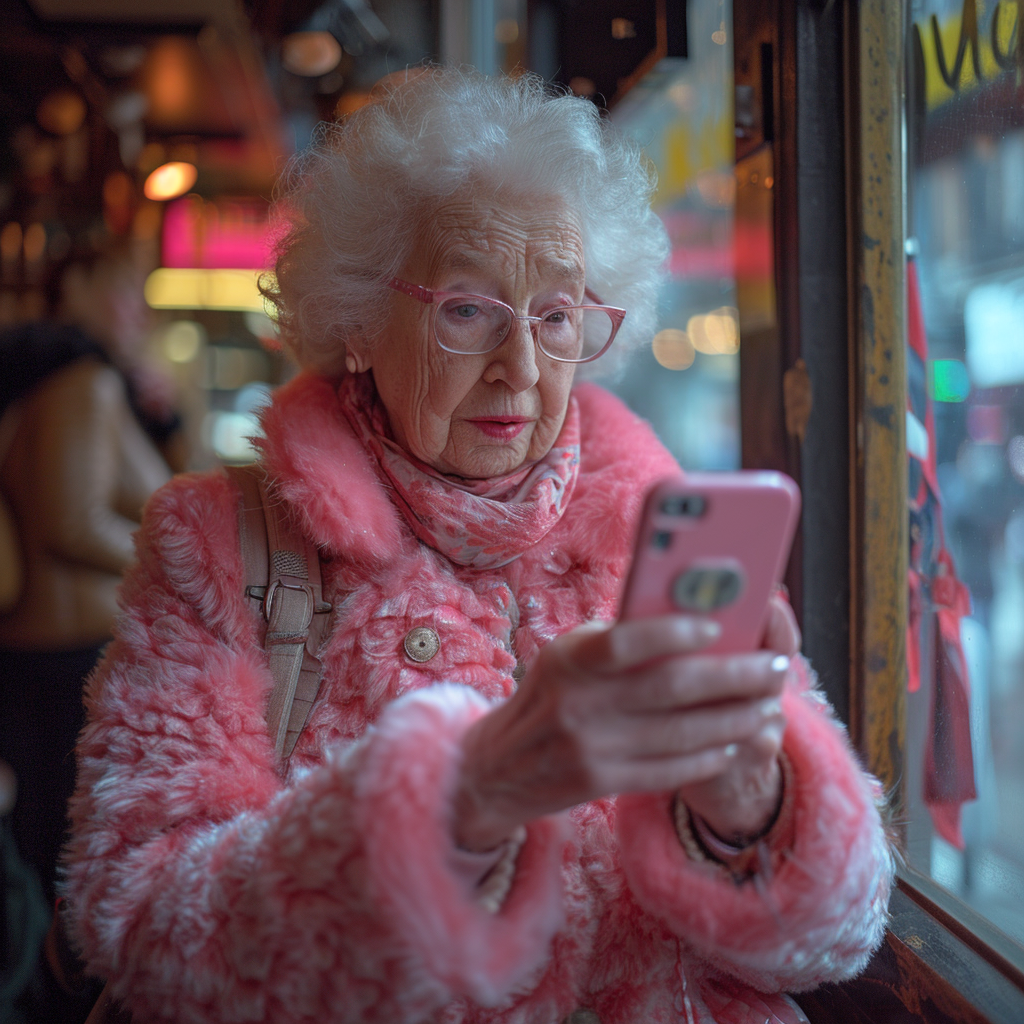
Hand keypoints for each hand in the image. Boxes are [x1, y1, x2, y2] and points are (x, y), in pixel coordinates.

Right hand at [453, 602, 794, 851]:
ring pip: (681, 733)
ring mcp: (590, 746)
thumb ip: (618, 642)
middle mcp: (578, 702)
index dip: (674, 633)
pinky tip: (735, 741)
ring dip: (734, 719)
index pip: (625, 642)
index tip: (718, 625)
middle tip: (772, 667)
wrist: (499, 767)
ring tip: (767, 705)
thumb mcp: (567, 657)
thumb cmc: (549, 695)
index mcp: (569, 659)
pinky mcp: (601, 782)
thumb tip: (691, 619)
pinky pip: (670, 769)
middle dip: (732, 677)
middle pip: (670, 688)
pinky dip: (709, 755)